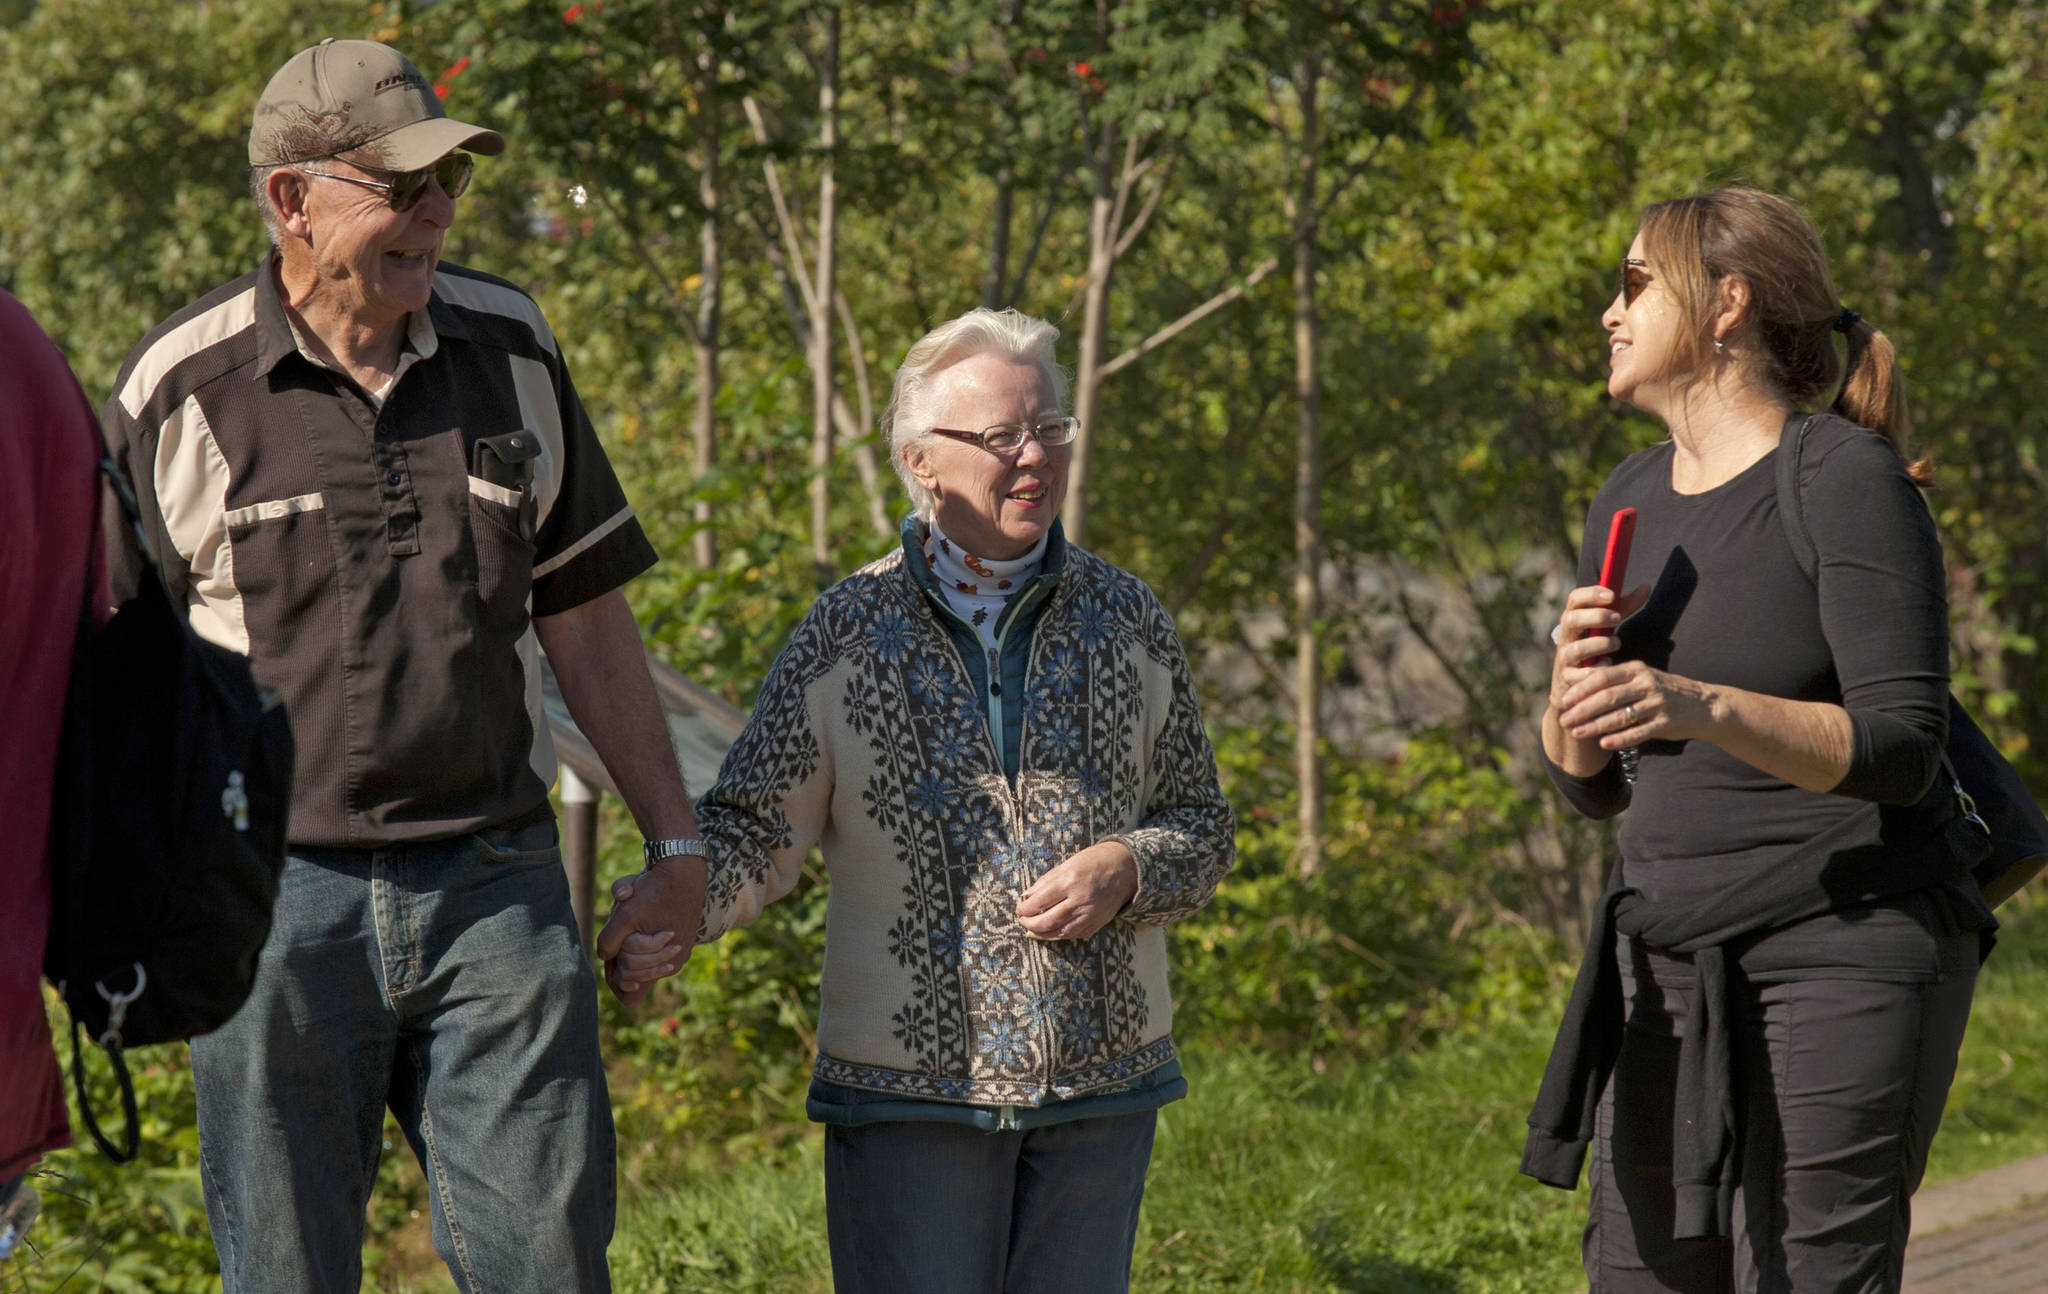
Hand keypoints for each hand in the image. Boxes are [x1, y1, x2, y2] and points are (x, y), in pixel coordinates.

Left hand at [596, 855, 706, 1004]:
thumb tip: (604, 956)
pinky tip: (646, 923)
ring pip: (643, 965)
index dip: (615, 982)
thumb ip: (609, 940)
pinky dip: (645, 942)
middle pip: (633, 980)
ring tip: (636, 925)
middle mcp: (672, 965)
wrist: (684, 871)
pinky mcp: (682, 942)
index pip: (629, 996)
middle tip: (622, 935)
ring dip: (634, 948)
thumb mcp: (626, 913)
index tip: (612, 961)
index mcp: (663, 963)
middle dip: (622, 960)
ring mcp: (678, 954)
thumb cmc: (655, 890)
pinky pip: (654, 953)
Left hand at [1017, 841, 1137, 940]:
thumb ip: (1045, 881)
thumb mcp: (1067, 864)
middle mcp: (1080, 900)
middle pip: (1048, 921)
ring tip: (1031, 931)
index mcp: (1069, 882)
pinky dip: (1059, 936)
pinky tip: (1050, 933)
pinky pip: (1074, 935)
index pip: (1039, 901)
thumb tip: (1027, 896)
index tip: (1019, 909)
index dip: (1025, 909)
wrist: (1126, 869)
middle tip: (1023, 921)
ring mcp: (1090, 914)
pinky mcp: (1097, 923)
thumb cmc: (1094, 861)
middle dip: (1030, 924)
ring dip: (1042, 934)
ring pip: (1060, 932)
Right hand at [1547, 581, 1650, 710]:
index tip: (1611, 595)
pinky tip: (1609, 664)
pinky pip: (1583, 674)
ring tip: (1616, 643)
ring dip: (1600, 644)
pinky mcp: (1568, 677)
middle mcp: (1565, 636)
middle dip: (1595, 617)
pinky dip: (1598, 668)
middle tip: (1617, 618)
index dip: (1590, 594)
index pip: (1574, 599)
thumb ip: (1625, 607)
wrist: (1572, 681)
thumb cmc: (1594, 646)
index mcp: (1573, 618)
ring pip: (1577, 648)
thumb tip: (1645, 587)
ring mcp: (1564, 656)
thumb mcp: (1608, 625)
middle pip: (1572, 620)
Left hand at [1555, 659, 1716, 750]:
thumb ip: (1616, 679)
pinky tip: (1603, 744)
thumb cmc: (1663, 691)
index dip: (1580, 689)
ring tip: (1576, 733)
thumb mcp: (1642, 677)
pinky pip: (1638, 732)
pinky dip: (1620, 739)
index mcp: (1637, 670)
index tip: (1563, 700)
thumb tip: (1578, 686)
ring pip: (1620, 716)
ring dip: (1595, 726)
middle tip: (1563, 720)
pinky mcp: (1665, 723)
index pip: (1603, 677)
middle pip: (1608, 697)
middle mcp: (1646, 684)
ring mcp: (1657, 704)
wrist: (1703, 705)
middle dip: (1582, 710)